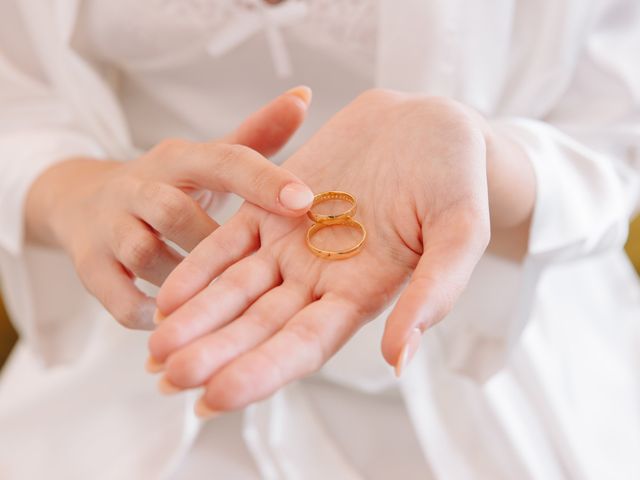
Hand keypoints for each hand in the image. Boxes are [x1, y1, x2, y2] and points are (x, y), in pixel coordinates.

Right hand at [25, 87, 314, 328]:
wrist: (83, 201)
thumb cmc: (168, 185)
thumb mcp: (207, 159)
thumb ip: (257, 136)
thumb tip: (306, 95)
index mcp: (178, 159)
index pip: (223, 160)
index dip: (264, 180)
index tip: (304, 202)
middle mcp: (139, 187)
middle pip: (174, 210)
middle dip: (214, 241)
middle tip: (262, 269)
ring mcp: (109, 227)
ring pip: (145, 254)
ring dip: (185, 282)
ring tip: (226, 304)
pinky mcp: (90, 266)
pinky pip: (118, 297)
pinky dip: (149, 313)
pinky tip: (180, 321)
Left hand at [149, 89, 490, 413]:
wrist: (429, 124)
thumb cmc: (456, 177)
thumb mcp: (461, 231)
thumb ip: (434, 292)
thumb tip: (399, 360)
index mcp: (363, 293)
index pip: (305, 344)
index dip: (263, 370)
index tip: (217, 396)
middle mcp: (321, 278)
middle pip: (260, 327)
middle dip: (215, 353)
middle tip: (168, 378)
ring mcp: (293, 242)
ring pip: (236, 289)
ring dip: (196, 317)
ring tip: (154, 345)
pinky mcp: (273, 204)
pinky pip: (229, 241)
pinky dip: (199, 266)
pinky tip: (168, 292)